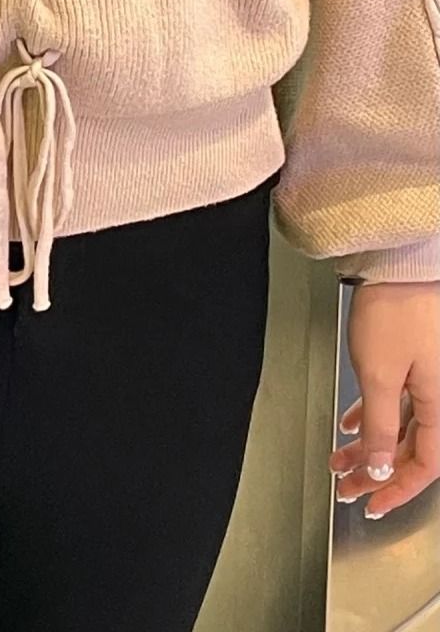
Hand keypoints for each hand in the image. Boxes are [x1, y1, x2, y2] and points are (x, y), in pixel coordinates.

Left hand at [330, 281, 439, 517]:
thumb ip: (382, 424)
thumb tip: (381, 467)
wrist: (401, 264)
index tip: (370, 503)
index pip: (424, 465)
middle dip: (376, 471)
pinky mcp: (414, 360)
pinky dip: (374, 416)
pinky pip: (397, 401)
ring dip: (370, 445)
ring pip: (400, 425)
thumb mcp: (379, 374)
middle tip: (345, 487)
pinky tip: (352, 425)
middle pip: (410, 448)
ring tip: (339, 460)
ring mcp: (428, 378)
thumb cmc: (396, 311)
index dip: (396, 488)